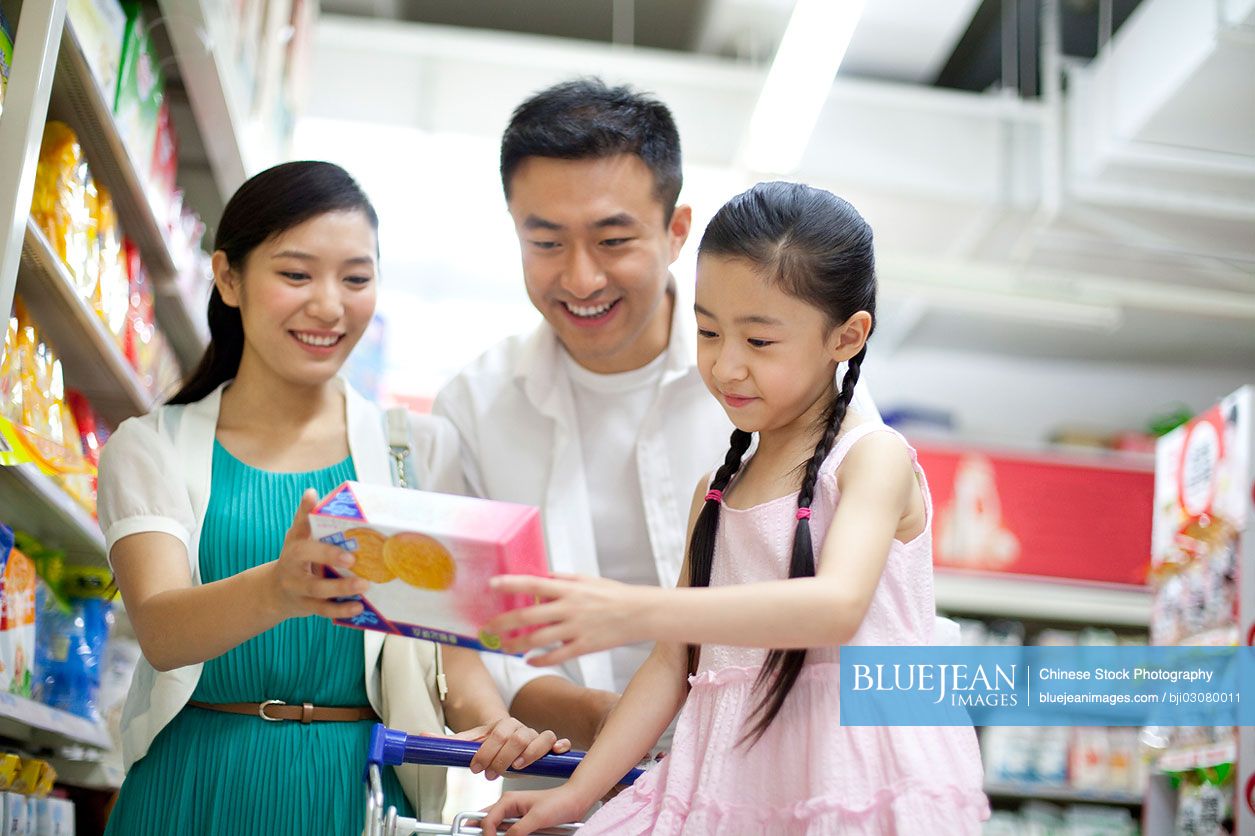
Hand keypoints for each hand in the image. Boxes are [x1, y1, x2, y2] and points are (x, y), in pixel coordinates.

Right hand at [269, 489, 367, 620]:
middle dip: (329, 560)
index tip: (330, 523)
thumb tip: (312, 492)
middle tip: (353, 559)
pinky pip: (324, 610)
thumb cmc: (295, 557)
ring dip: (341, 590)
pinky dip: (342, 610)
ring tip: (365, 585)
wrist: (274, 591)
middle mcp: (293, 570)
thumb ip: (305, 517)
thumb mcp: (297, 537)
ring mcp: (299, 591)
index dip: (316, 535)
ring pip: (318, 593)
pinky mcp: (307, 607)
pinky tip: (359, 607)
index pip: (302, 539)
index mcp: (294, 549)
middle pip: (308, 566)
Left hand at [454, 717, 570, 780]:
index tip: (476, 767)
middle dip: (502, 758)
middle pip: (515, 738)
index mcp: (501, 724)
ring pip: (538, 738)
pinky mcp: (548, 742)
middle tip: (491, 774)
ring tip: (518, 767)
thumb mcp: (470, 740)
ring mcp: (534, 734)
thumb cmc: (489, 740)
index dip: (485, 751)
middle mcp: (519, 727)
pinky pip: (556, 740)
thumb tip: (421, 736)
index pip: (495, 733)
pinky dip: (558, 746)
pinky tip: (557, 753)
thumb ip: (448, 742)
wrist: (507, 730)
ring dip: (529, 753)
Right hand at [477, 787, 591, 835]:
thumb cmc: (559, 802)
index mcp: (508, 800)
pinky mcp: (522, 824)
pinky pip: (509, 833)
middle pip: (487, 823)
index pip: (487, 820)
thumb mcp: (537, 817)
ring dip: (497, 835)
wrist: (575, 801)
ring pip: (496, 830)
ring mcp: (514, 816)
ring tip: (500, 835)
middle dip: (485, 834)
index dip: (486, 834)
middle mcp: (508, 807)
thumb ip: (518, 830)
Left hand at [485, 574, 657, 666]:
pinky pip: (557, 656)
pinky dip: (541, 660)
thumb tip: (541, 576)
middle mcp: (570, 608)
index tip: (491, 585)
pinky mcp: (585, 647)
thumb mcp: (587, 579)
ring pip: (539, 639)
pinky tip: (529, 661)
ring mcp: (576, 628)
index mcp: (569, 589)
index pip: (534, 583)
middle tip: (487, 628)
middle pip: (529, 615)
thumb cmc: (613, 593)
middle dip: (504, 622)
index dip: (511, 584)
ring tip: (503, 647)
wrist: (640, 613)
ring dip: (517, 644)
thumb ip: (562, 579)